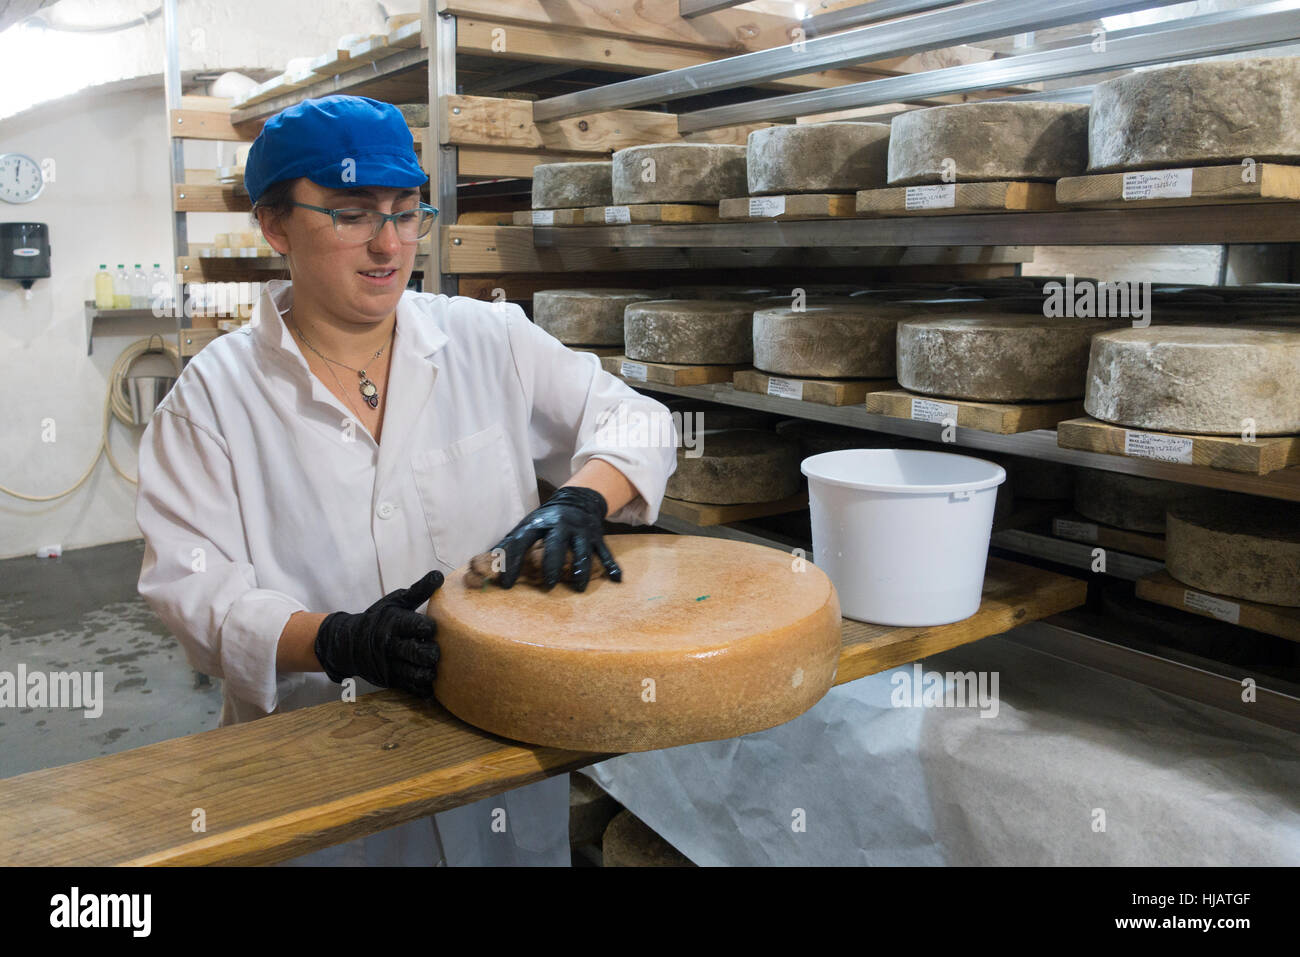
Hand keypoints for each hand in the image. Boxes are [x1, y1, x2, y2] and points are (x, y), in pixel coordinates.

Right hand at [313, 570, 442, 696]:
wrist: (347, 642)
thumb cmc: (378, 618)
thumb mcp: (395, 601)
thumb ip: (419, 591)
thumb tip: (440, 575)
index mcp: (393, 623)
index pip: (417, 625)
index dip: (429, 628)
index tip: (432, 628)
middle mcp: (390, 644)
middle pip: (417, 652)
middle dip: (431, 652)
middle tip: (435, 650)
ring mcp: (389, 664)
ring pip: (415, 673)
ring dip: (429, 672)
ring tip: (433, 666)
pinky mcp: (389, 680)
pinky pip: (410, 688)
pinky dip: (423, 687)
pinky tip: (430, 682)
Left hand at [493, 486, 621, 590]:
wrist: (578, 499)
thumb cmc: (547, 520)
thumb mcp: (528, 525)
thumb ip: (511, 543)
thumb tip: (488, 563)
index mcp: (539, 523)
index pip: (522, 541)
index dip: (512, 562)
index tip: (506, 585)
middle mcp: (561, 525)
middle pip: (556, 545)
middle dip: (552, 565)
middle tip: (547, 586)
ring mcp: (581, 531)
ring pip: (582, 551)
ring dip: (581, 570)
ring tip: (578, 588)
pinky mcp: (597, 537)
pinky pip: (605, 552)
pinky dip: (612, 566)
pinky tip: (617, 580)